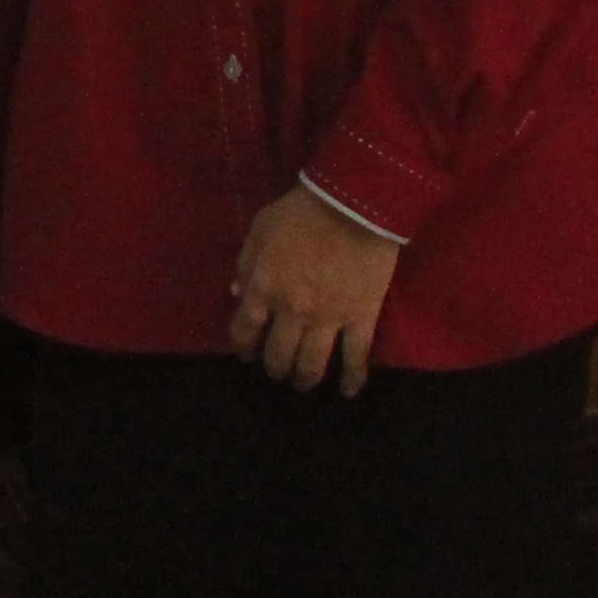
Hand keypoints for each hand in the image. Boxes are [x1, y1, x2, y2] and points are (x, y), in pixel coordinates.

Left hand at [230, 185, 398, 394]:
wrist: (351, 205)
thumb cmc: (299, 212)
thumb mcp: (259, 230)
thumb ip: (245, 264)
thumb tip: (235, 293)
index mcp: (263, 288)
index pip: (244, 330)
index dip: (243, 347)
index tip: (245, 354)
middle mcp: (291, 311)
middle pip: (278, 354)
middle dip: (274, 368)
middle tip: (276, 371)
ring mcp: (328, 318)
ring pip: (312, 363)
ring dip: (304, 379)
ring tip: (302, 385)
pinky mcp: (361, 318)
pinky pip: (355, 357)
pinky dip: (351, 378)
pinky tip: (346, 391)